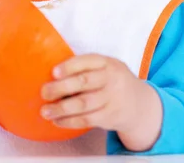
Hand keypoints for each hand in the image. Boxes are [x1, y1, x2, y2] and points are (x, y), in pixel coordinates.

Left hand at [40, 54, 161, 150]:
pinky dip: (69, 121)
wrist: (139, 104)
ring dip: (61, 108)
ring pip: (83, 104)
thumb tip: (52, 75)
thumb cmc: (112, 81)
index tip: (53, 72)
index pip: (87, 61)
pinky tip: (57, 120)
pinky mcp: (110, 116)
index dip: (69, 66)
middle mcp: (112, 79)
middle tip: (44, 92)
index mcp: (107, 63)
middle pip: (84, 82)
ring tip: (45, 111)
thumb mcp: (106, 67)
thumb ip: (85, 68)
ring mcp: (112, 98)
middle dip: (60, 88)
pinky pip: (87, 119)